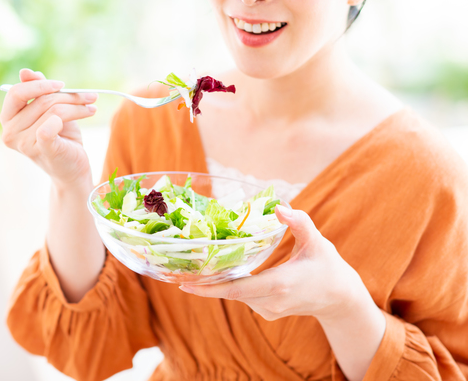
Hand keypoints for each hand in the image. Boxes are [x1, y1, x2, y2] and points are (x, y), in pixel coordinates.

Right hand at [0, 69, 97, 187]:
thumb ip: (38, 91)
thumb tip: (26, 72)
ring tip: (91, 107)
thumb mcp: (49, 110)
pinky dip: (71, 115)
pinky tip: (86, 113)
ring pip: (54, 110)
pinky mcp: (41, 150)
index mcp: (7, 119)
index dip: (40, 85)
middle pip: (41, 100)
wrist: (72, 168)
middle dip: (69, 96)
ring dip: (78, 106)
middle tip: (89, 97)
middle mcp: (9, 132)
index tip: (62, 84)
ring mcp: (23, 143)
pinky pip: (51, 124)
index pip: (17, 92)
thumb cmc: (60, 138)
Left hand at [180, 205, 368, 321]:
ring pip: (235, 295)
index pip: (236, 289)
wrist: (340, 299)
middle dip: (204, 283)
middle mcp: (271, 302)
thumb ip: (299, 223)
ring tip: (195, 267)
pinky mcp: (268, 313)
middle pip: (229, 293)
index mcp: (280, 285)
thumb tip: (279, 206)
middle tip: (180, 270)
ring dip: (217, 283)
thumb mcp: (317, 242)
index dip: (209, 288)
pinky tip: (218, 273)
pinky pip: (243, 298)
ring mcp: (269, 311)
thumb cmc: (328, 267)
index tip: (185, 285)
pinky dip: (230, 286)